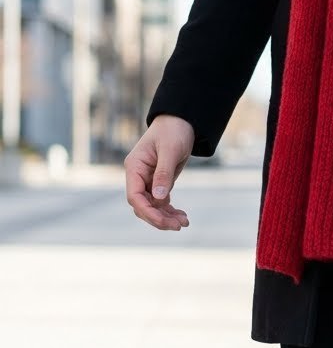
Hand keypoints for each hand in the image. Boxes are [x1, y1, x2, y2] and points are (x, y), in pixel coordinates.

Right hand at [124, 115, 194, 229]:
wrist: (181, 122)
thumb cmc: (173, 131)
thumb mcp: (170, 150)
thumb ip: (163, 174)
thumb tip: (158, 197)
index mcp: (134, 167)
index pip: (134, 196)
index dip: (147, 212)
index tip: (164, 222)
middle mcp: (138, 176)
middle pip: (143, 206)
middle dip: (159, 218)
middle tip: (179, 226)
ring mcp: (148, 181)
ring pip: (152, 207)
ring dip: (166, 217)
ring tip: (184, 223)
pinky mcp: (159, 183)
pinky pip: (161, 203)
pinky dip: (170, 211)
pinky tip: (182, 217)